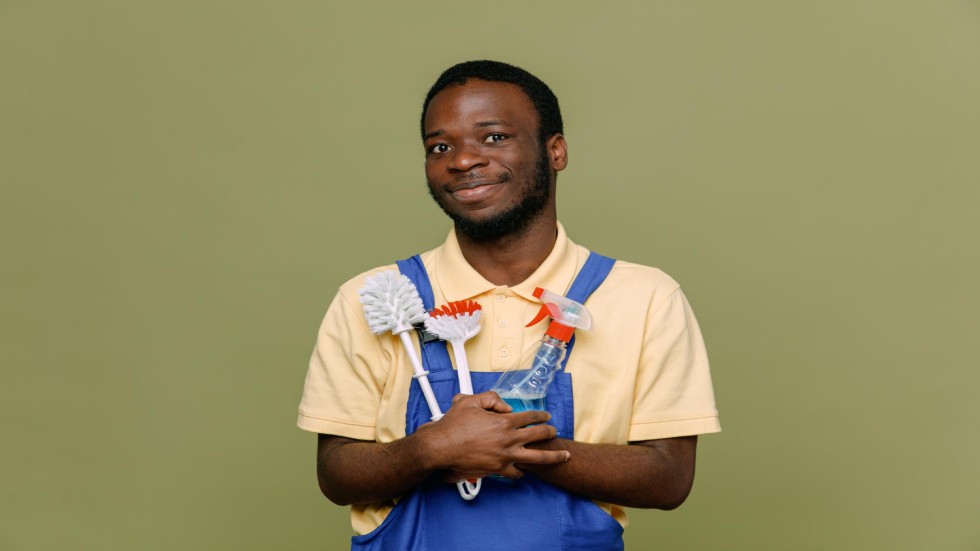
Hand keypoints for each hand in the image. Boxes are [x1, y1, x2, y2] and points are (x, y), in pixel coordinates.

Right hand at [414, 391, 570, 478]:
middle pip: (539, 435)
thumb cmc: (453, 425)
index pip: (530, 417)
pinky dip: (523, 471)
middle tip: (554, 432)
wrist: (440, 447)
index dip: (541, 416)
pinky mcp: (497, 470)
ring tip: (563, 456)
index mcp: (503, 422)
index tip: (546, 417)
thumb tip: (505, 407)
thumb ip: (491, 399)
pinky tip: (527, 469)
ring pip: (537, 458)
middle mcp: (508, 440)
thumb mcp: (470, 401)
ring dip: (553, 456)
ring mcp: (505, 457)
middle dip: (550, 433)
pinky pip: (516, 472)